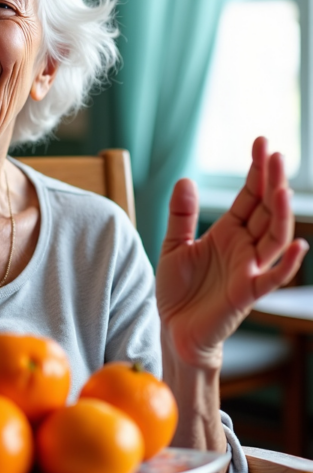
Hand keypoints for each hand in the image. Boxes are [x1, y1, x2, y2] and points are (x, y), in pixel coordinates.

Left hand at [155, 136, 307, 368]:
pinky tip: (298, 246)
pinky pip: (272, 278)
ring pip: (274, 238)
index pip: (250, 197)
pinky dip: (287, 264)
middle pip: (267, 210)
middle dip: (272, 182)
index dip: (257, 171)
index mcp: (228, 233)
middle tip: (275, 153)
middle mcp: (244, 247)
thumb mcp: (173, 246)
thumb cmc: (178, 291)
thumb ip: (181, 215)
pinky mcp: (247, 293)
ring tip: (281, 188)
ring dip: (281, 214)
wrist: (175, 330)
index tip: (262, 142)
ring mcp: (249, 269)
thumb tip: (187, 179)